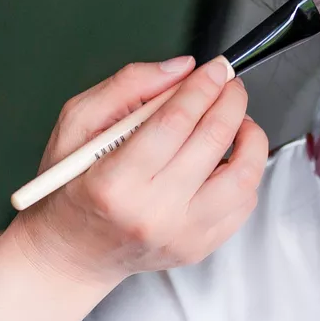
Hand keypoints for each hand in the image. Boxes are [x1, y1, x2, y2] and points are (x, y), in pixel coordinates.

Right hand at [0, 54, 269, 320]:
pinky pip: (243, 203)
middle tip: (229, 84)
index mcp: (115, 182)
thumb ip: (126, 86)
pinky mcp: (200, 248)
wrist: (72, 252)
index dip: (202, 87)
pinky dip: (245, 171)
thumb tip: (182, 68)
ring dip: (250, 137)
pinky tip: (227, 157)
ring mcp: (181, 236)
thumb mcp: (76, 124)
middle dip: (230, 100)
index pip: (175, 122)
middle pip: (213, 142)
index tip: (215, 69)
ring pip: (243, 177)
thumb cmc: (69, 186)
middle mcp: (152, 213)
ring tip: (237, 120)